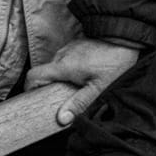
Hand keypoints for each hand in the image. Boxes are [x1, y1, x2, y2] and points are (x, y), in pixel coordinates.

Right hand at [28, 38, 142, 123]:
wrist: (126, 37)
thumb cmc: (115, 61)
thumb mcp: (99, 87)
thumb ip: (79, 103)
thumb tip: (62, 118)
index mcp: (63, 66)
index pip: (33, 75)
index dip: (29, 88)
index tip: (35, 98)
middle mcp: (62, 55)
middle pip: (45, 73)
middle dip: (50, 86)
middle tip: (60, 98)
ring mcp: (69, 48)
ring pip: (57, 66)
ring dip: (62, 77)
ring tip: (76, 87)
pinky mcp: (77, 45)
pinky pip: (66, 59)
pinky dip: (70, 68)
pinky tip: (84, 74)